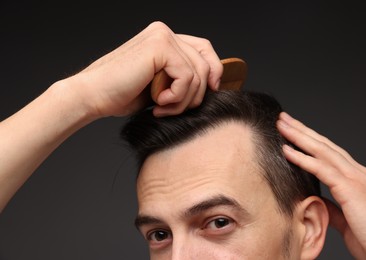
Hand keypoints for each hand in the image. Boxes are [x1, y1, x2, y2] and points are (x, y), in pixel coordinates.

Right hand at [67, 21, 222, 118]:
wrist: (93, 96)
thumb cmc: (121, 94)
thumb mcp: (160, 86)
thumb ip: (180, 79)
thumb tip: (211, 86)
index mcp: (164, 39)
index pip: (204, 50)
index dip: (215, 71)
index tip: (214, 92)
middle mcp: (165, 33)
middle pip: (206, 62)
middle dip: (198, 93)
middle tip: (174, 109)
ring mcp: (162, 36)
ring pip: (198, 73)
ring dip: (183, 100)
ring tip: (162, 109)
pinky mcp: (159, 46)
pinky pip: (187, 76)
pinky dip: (176, 97)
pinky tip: (158, 103)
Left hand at [277, 112, 365, 259]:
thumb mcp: (347, 216)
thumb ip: (333, 204)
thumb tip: (317, 198)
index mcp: (356, 177)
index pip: (328, 152)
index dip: (309, 139)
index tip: (292, 130)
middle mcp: (357, 172)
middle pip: (324, 145)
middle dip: (302, 130)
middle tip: (283, 119)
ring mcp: (355, 178)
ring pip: (322, 151)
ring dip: (299, 137)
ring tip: (282, 126)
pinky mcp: (351, 188)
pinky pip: (322, 169)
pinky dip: (303, 158)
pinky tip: (287, 151)